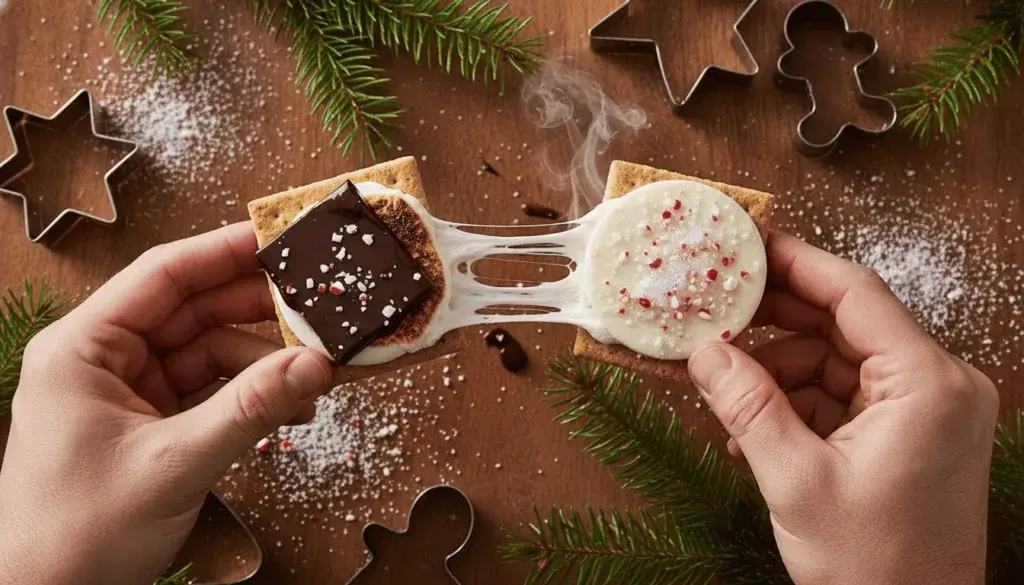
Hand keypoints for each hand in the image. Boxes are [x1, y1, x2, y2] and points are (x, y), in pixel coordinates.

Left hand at [0, 223, 332, 584]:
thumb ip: (249, 409)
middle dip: (258, 313)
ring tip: (314, 376)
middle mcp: (106, 360)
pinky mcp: (152, 423)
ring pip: (211, 352)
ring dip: (264, 364)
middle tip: (317, 306)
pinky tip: (289, 408)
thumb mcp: (174, 463)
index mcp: (84, 348)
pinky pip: (213, 392)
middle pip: (194, 310)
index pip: (163, 276)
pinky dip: (252, 397)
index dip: (224, 251)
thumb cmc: (77, 534)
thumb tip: (314, 365)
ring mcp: (131, 392)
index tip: (280, 239)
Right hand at [688, 231, 997, 584]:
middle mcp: (938, 386)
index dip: (794, 264)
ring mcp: (926, 411)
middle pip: (843, 324)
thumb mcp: (796, 482)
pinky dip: (797, 407)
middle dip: (775, 324)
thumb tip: (705, 351)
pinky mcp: (909, 434)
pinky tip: (756, 434)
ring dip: (778, 377)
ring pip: (835, 361)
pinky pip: (842, 397)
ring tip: (731, 403)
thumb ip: (748, 406)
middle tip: (717, 315)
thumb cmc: (877, 568)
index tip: (746, 246)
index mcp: (929, 385)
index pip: (855, 294)